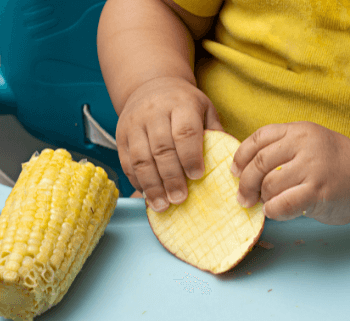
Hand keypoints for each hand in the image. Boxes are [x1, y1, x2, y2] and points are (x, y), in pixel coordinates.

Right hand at [116, 76, 222, 210]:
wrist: (150, 85)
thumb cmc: (184, 103)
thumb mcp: (204, 109)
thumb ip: (215, 133)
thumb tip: (229, 163)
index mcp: (180, 105)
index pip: (184, 132)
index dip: (190, 156)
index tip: (197, 176)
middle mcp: (154, 113)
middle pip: (161, 149)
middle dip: (171, 177)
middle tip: (180, 199)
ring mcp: (134, 124)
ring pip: (141, 158)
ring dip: (152, 185)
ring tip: (162, 205)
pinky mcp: (120, 136)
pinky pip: (127, 162)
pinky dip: (137, 181)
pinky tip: (148, 195)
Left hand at [231, 122, 349, 224]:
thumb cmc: (331, 163)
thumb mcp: (307, 144)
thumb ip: (280, 150)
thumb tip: (241, 171)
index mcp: (298, 130)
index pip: (257, 139)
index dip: (240, 158)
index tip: (235, 172)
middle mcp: (305, 145)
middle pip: (258, 164)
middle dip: (245, 184)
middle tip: (244, 197)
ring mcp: (313, 168)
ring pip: (269, 185)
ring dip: (263, 199)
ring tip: (269, 203)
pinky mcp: (318, 192)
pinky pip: (283, 204)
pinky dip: (274, 211)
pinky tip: (277, 211)